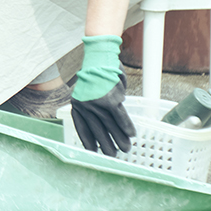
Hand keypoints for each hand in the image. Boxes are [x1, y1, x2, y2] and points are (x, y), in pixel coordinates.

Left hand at [70, 34, 135, 156]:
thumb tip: (105, 122)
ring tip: (125, 149)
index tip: (92, 151)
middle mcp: (85, 105)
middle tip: (112, 156)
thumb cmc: (96, 73)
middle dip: (105, 145)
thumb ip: (93, 105)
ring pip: (110, 126)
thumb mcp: (89, 90)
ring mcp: (97, 103)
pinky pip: (120, 117)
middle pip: (97, 130)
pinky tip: (132, 135)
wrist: (99, 55)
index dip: (87, 140)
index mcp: (77, 103)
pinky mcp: (110, 100)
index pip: (81, 127)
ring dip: (119, 139)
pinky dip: (126, 126)